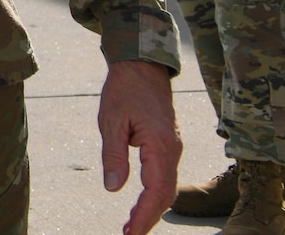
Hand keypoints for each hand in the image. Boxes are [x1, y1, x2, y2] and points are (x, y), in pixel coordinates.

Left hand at [99, 59, 179, 234]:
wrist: (142, 67)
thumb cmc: (125, 90)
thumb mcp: (111, 122)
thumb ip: (113, 156)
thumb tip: (113, 188)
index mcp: (161, 146)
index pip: (156, 191)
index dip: (144, 216)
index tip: (131, 233)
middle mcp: (173, 151)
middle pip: (165, 195)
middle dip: (149, 218)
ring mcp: (173, 148)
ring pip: (167, 187)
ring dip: (152, 208)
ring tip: (134, 226)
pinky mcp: (169, 145)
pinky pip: (165, 176)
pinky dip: (156, 194)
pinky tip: (142, 203)